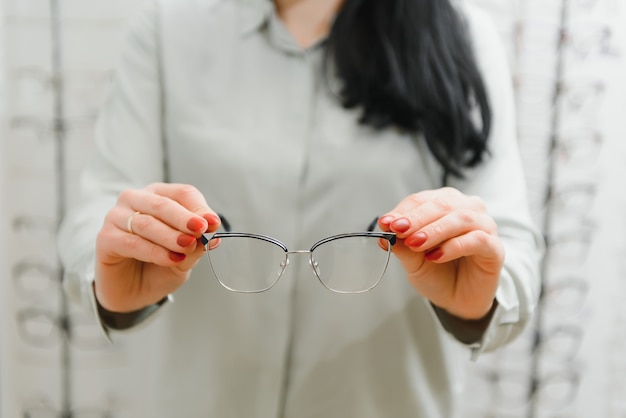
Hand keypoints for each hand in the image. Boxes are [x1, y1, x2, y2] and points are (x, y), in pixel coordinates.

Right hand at [94, 183, 219, 311]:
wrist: (134, 293)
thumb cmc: (159, 267)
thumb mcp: (185, 258)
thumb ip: (195, 246)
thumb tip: (213, 236)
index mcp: (159, 197)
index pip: (182, 193)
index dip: (199, 207)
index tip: (214, 223)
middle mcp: (136, 200)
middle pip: (163, 203)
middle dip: (184, 218)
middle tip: (201, 230)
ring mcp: (117, 217)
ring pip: (147, 222)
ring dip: (170, 236)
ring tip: (187, 247)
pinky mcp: (105, 238)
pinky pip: (132, 242)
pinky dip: (154, 251)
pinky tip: (171, 259)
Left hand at [379, 187, 504, 319]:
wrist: (458, 299)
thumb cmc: (438, 273)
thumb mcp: (413, 261)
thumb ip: (402, 245)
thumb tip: (385, 231)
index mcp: (445, 205)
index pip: (422, 200)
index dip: (403, 210)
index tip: (385, 223)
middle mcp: (467, 209)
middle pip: (441, 205)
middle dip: (416, 218)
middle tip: (398, 230)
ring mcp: (484, 227)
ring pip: (460, 218)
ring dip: (434, 230)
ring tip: (415, 243)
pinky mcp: (494, 248)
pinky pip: (477, 240)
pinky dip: (453, 246)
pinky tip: (436, 256)